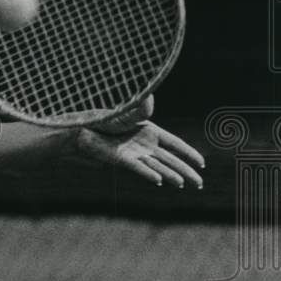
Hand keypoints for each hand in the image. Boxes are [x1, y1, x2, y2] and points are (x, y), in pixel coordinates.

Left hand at [75, 117, 204, 188]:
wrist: (77, 129)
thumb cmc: (101, 118)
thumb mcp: (125, 113)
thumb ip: (140, 108)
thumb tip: (149, 97)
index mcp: (148, 131)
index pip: (174, 144)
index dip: (188, 153)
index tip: (202, 164)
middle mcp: (142, 144)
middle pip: (169, 160)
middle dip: (185, 171)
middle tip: (200, 184)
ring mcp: (132, 154)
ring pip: (156, 167)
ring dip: (170, 175)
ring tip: (183, 184)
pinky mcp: (120, 160)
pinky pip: (137, 168)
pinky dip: (148, 173)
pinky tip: (159, 181)